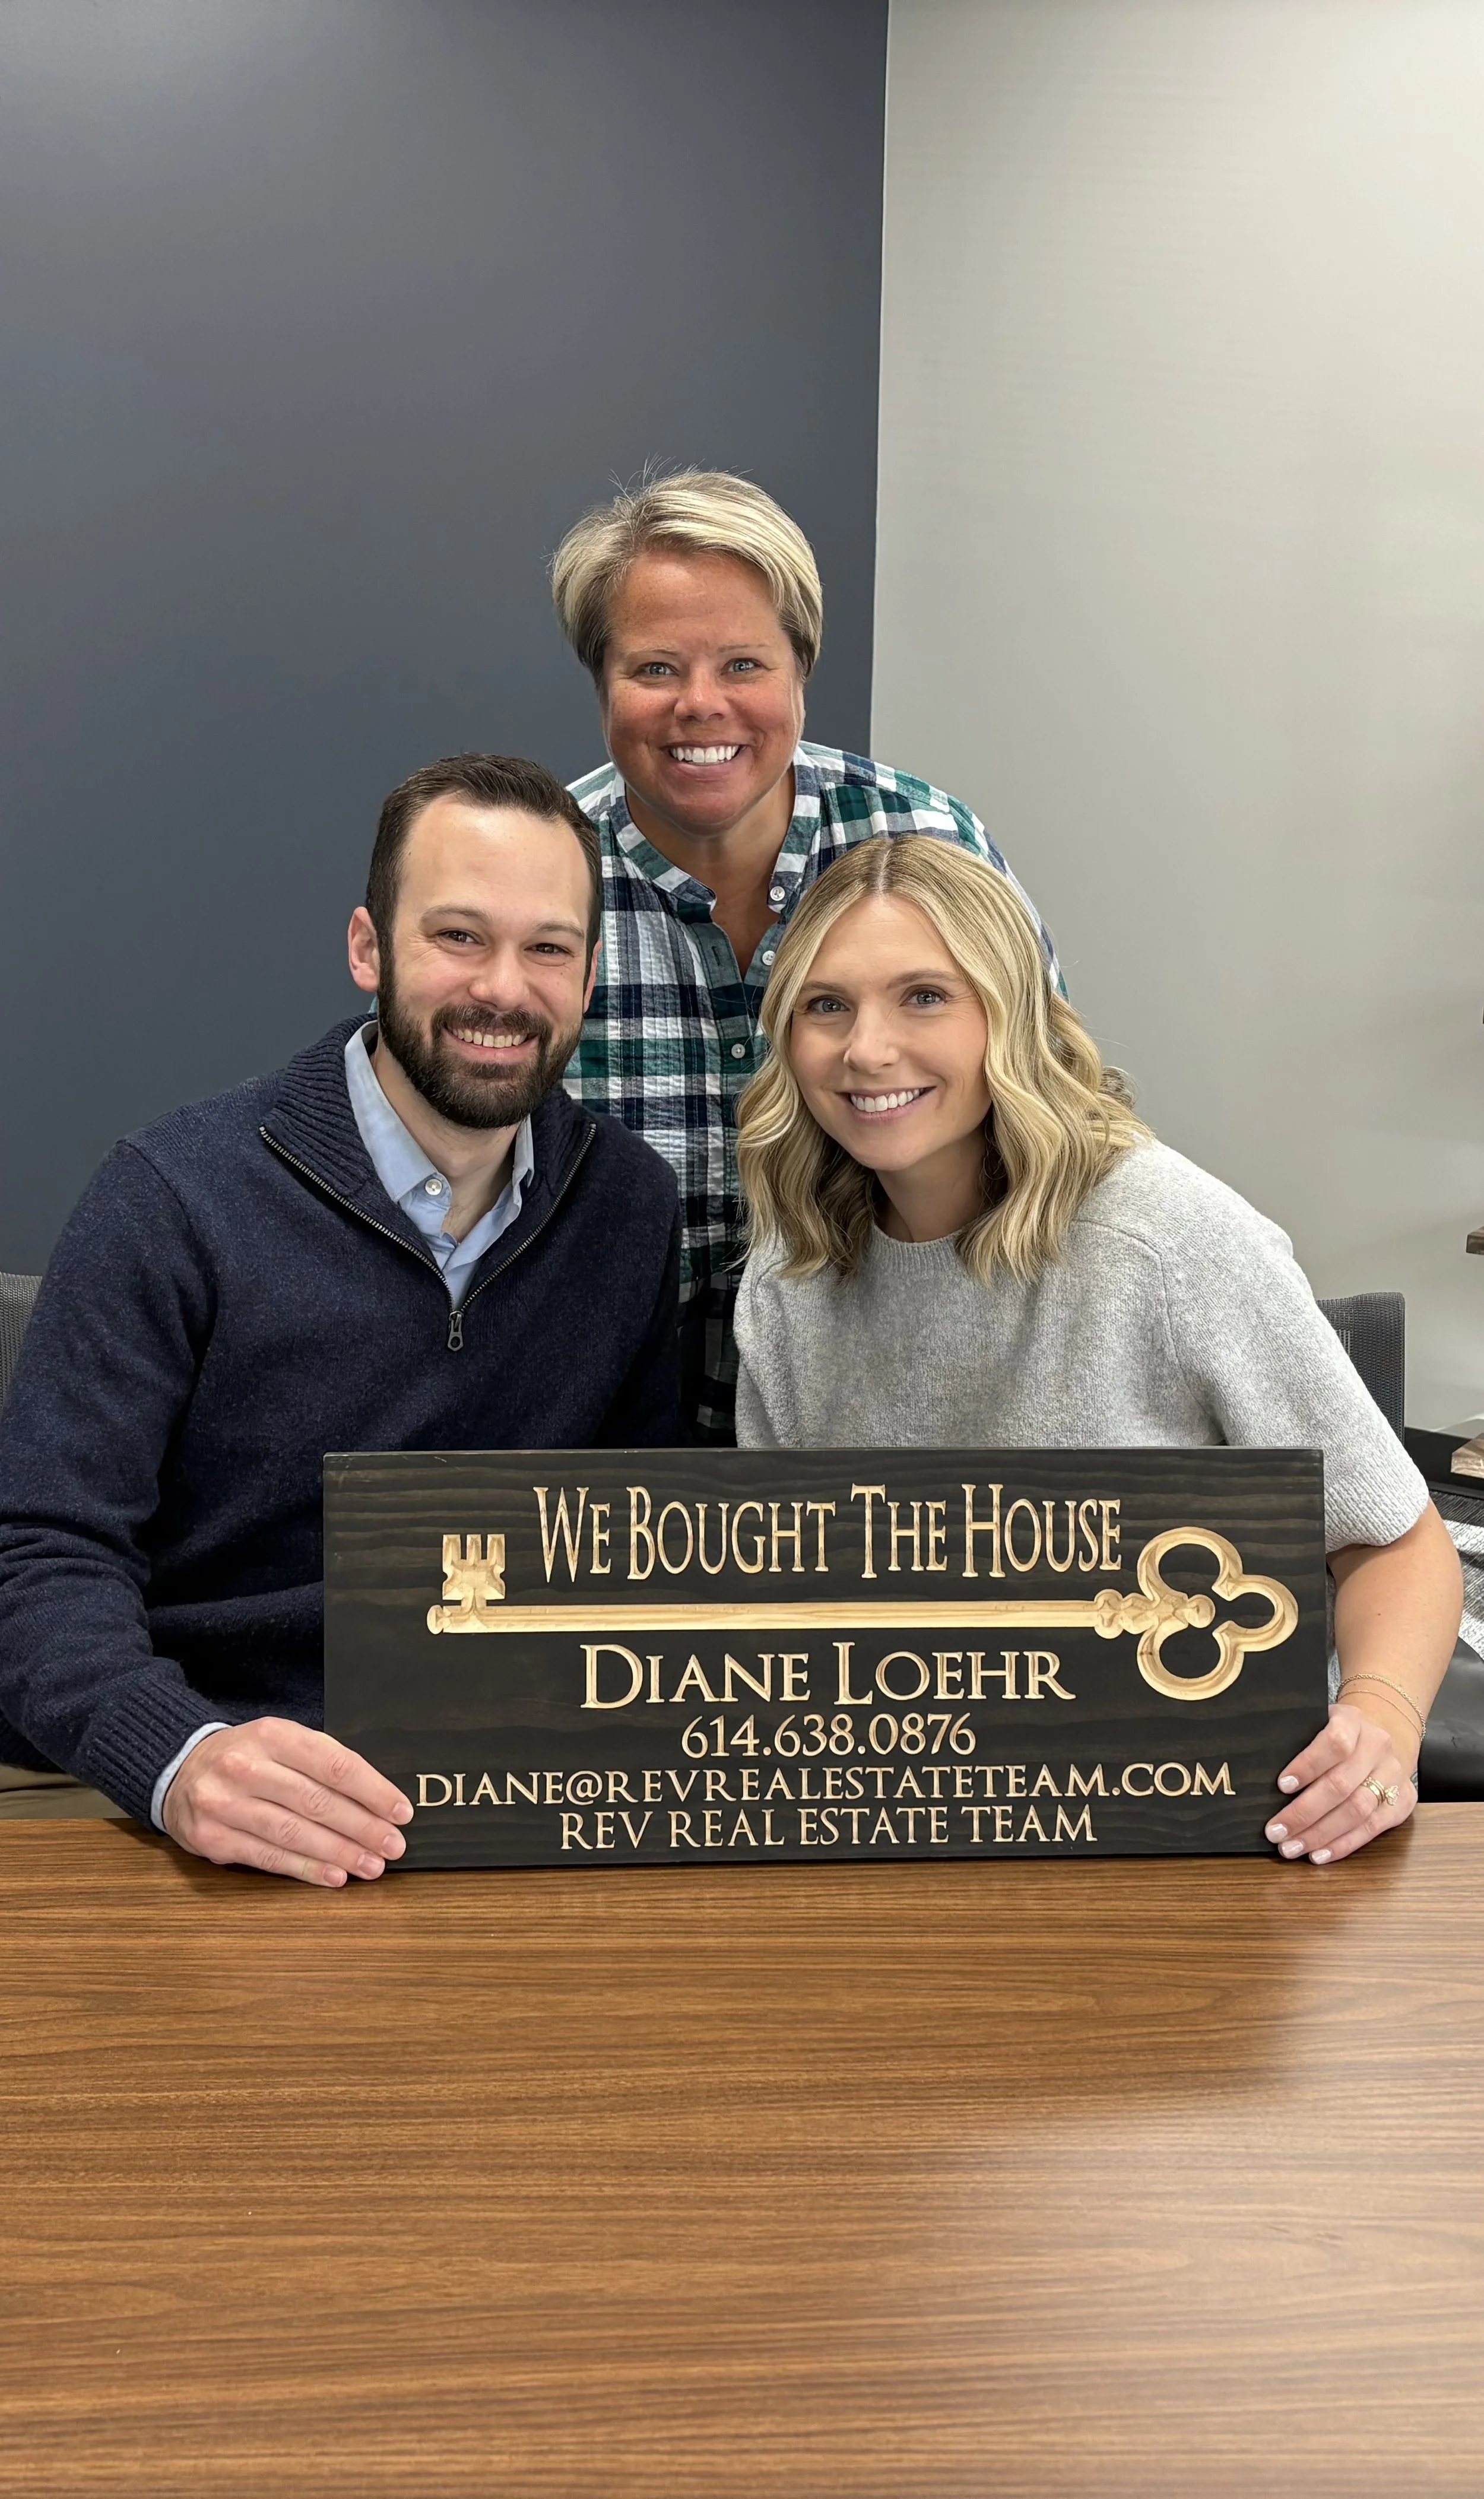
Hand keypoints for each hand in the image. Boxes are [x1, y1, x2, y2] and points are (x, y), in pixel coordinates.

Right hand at [162, 1717, 412, 1886]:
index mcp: (272, 1735)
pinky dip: (305, 1868)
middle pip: (316, 1801)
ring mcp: (224, 1803)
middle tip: (394, 1846)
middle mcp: (245, 1766)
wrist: (180, 1769)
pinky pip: (267, 1857)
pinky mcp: (212, 1838)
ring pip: (293, 1832)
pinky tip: (333, 1876)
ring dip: (339, 1853)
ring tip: (371, 1866)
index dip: (372, 1790)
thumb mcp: (282, 1742)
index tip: (400, 1811)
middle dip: (362, 1827)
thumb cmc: (249, 1758)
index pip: (333, 1764)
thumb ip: (323, 1762)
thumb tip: (378, 1800)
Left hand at [1265, 1702, 1415, 1864]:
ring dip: (1321, 1834)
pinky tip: (1320, 1854)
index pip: (1334, 1743)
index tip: (1281, 1785)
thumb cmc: (1337, 1735)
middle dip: (1305, 1813)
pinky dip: (1344, 1844)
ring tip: (1292, 1847)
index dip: (1308, 1766)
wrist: (1383, 1736)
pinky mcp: (1403, 1801)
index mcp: (1353, 1721)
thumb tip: (1260, 1778)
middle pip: (1342, 1784)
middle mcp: (1378, 1746)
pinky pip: (1373, 1828)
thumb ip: (1298, 1742)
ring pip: (1358, 1810)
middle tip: (1276, 1832)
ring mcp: (1394, 1774)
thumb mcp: (1318, 1724)